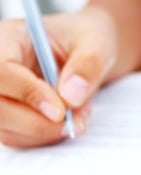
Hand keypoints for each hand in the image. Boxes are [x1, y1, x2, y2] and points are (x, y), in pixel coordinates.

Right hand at [0, 6, 117, 147]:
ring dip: (45, 131)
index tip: (60, 111)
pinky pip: (16, 136)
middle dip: (36, 122)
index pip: (1, 72)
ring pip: (5, 127)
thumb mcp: (98, 42)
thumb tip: (70, 97)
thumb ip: (88, 64)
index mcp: (8, 38)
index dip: (27, 94)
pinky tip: (69, 120)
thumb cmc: (88, 39)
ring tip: (79, 115)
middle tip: (74, 123)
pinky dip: (45, 135)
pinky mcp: (7, 114)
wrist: (88, 51)